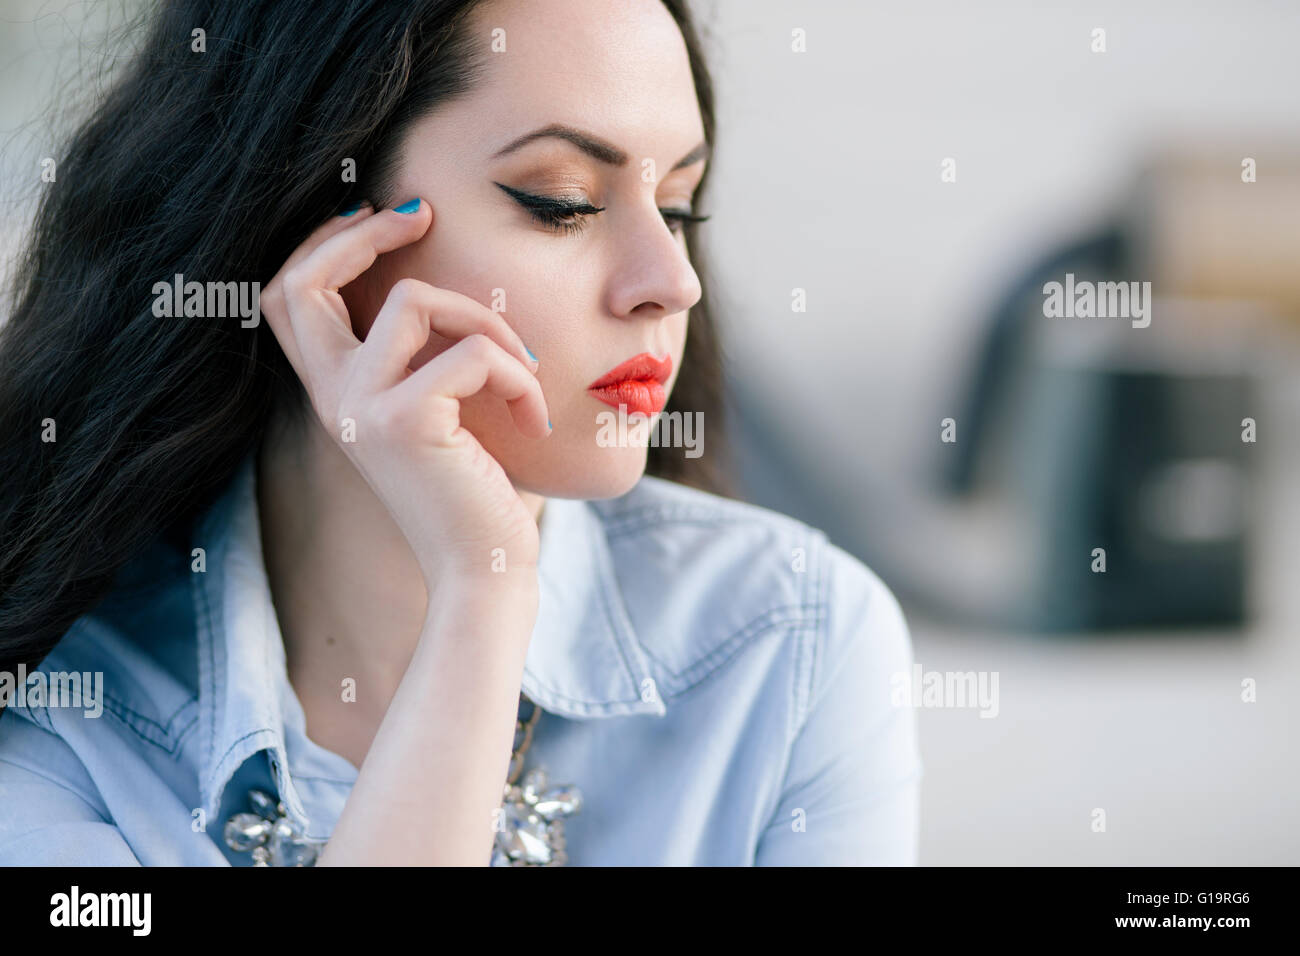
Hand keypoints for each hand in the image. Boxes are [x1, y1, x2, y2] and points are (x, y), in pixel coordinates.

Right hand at [260, 199, 549, 586]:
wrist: (485, 570)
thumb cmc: (475, 492)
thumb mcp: (440, 413)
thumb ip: (423, 357)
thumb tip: (443, 285)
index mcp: (337, 394)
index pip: (288, 297)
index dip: (322, 244)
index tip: (383, 216)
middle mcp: (333, 399)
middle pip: (301, 282)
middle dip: (365, 233)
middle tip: (425, 215)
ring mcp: (362, 409)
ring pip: (414, 300)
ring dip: (487, 324)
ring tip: (525, 372)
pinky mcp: (406, 421)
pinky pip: (474, 353)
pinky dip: (518, 376)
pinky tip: (534, 418)